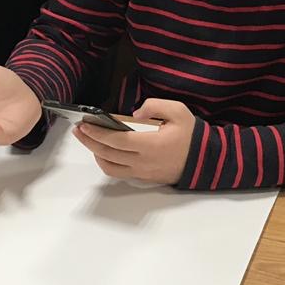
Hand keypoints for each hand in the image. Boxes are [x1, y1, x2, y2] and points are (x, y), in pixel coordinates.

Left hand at [72, 98, 195, 184]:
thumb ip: (154, 106)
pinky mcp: (144, 178)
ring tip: (89, 140)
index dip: (97, 133)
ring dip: (96, 154)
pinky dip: (107, 163)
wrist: (205, 160)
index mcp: (151, 145)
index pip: (116, 140)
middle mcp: (143, 162)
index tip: (84, 125)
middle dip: (89, 142)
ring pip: (110, 168)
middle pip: (108, 154)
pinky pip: (119, 173)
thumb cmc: (191, 135)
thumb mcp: (178, 111)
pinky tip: (104, 151)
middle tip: (79, 130)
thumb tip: (134, 113)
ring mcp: (143, 173)